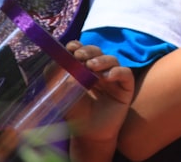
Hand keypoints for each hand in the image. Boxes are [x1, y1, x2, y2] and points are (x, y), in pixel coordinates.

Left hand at [64, 41, 133, 161]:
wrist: (89, 135)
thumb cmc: (76, 113)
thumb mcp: (61, 96)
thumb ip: (55, 79)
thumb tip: (53, 63)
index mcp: (85, 69)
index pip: (83, 51)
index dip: (77, 46)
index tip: (70, 47)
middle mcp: (101, 70)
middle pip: (98, 52)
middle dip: (88, 51)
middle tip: (79, 56)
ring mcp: (114, 78)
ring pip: (112, 60)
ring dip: (101, 60)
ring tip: (91, 66)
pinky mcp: (126, 87)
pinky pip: (126, 73)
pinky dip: (118, 71)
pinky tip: (108, 77)